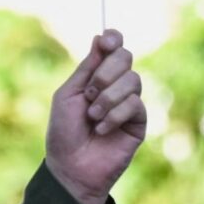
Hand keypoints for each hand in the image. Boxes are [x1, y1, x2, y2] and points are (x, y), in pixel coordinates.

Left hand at [45, 29, 146, 203]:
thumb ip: (86, 68)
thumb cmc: (64, 132)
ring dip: (107, 98)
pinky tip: (102, 128)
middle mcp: (115, 86)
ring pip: (133, 80)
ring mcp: (129, 103)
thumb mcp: (68, 95)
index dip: (113, 39)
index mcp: (96, 76)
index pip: (113, 48)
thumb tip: (101, 36)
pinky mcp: (139, 121)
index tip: (106, 41)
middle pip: (126, 57)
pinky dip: (115, 115)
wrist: (71, 166)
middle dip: (106, 72)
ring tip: (92, 116)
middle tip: (90, 92)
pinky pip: (135, 104)